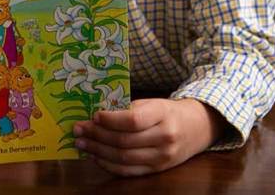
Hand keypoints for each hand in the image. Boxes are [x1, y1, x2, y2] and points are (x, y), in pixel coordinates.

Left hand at [73, 98, 223, 175]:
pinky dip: (108, 165)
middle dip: (96, 135)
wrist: (196, 128)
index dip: (110, 120)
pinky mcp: (157, 169)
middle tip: (78, 129)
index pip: (132, 120)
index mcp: (163, 115)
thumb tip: (95, 117)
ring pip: (123, 158)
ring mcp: (162, 157)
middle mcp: (164, 137)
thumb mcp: (152, 103)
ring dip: (98, 151)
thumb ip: (128, 109)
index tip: (93, 116)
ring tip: (81, 143)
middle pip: (124, 141)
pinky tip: (95, 156)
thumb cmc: (167, 113)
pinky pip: (128, 171)